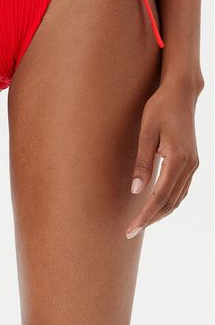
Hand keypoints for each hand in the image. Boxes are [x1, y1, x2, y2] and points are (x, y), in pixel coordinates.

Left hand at [125, 80, 201, 238]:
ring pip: (178, 198)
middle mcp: (190, 165)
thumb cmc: (159, 109)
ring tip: (140, 222)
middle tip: (130, 231)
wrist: (180, 93)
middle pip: (170, 202)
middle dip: (151, 219)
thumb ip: (142, 163)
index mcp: (178, 159)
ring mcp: (194, 164)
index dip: (145, 216)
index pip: (160, 197)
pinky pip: (181, 189)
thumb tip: (136, 191)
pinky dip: (168, 201)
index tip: (130, 229)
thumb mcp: (146, 134)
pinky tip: (155, 204)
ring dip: (160, 212)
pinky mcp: (192, 161)